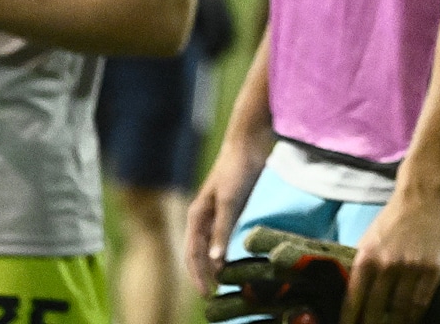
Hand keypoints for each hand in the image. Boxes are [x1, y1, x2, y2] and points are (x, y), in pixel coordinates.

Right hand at [187, 135, 270, 294]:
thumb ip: (221, 229)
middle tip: (212, 295)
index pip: (192, 254)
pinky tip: (228, 260)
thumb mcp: (229, 201)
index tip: (207, 294)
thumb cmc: (235, 170)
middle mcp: (201, 217)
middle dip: (201, 274)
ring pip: (207, 246)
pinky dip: (221, 251)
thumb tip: (214, 260)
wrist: (247, 144)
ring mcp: (214, 213)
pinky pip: (220, 236)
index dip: (197, 275)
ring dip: (211, 265)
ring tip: (220, 283)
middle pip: (197, 253)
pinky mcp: (228, 208)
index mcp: (196, 216)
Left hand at [341, 185, 439, 323]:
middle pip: (375, 309)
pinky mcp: (432, 269)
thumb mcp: (368, 240)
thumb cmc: (394, 219)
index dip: (350, 321)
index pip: (354, 300)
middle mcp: (387, 265)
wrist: (424, 197)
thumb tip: (355, 296)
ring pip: (400, 310)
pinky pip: (421, 302)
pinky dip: (414, 316)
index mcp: (366, 257)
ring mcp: (411, 268)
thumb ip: (362, 267)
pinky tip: (410, 320)